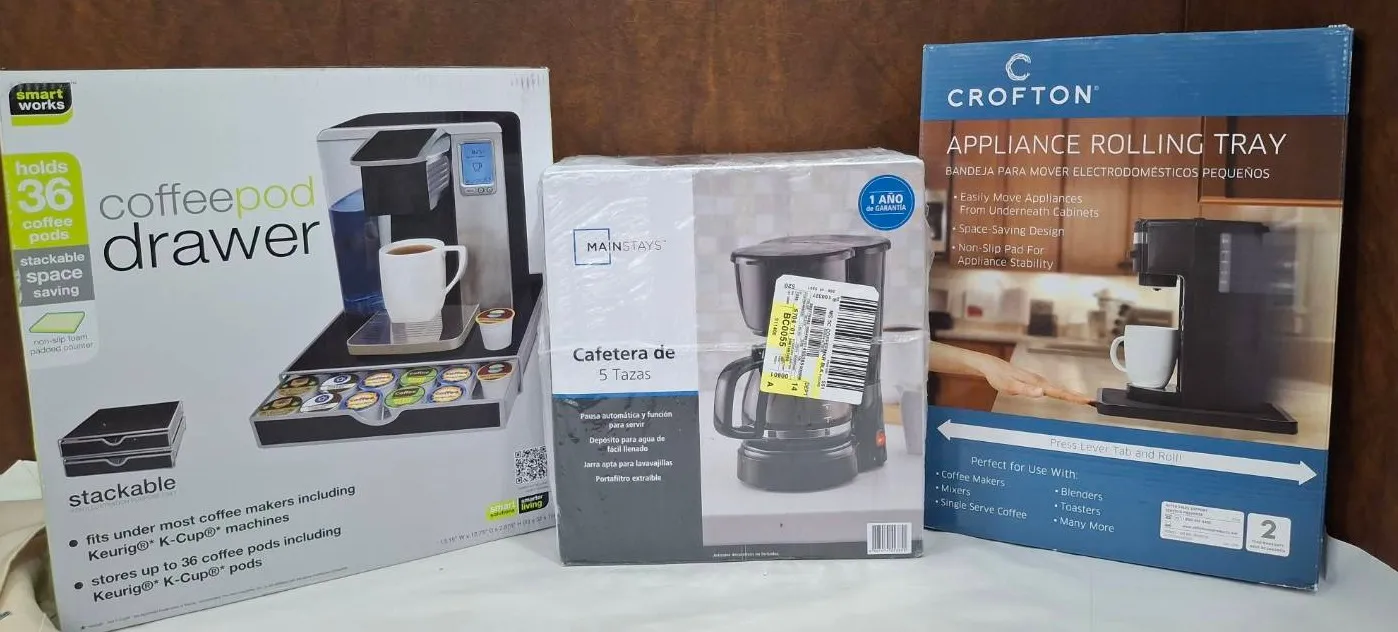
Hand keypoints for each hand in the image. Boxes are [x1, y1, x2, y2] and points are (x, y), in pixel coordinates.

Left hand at [969, 354, 1093, 404]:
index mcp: (1036, 383)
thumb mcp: (1009, 386)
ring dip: (1071, 394)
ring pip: (1058, 388)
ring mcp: (1038, 381)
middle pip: (1062, 390)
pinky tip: (1064, 395)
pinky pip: (1052, 388)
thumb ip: (1025, 390)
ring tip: (1084, 400)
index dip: (1073, 397)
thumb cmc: (998, 377)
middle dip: (1077, 396)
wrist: (991, 366)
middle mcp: (1040, 381)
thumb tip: (1042, 393)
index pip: (1058, 392)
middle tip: (1092, 402)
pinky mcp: (1034, 382)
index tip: (1088, 400)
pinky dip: (1062, 392)